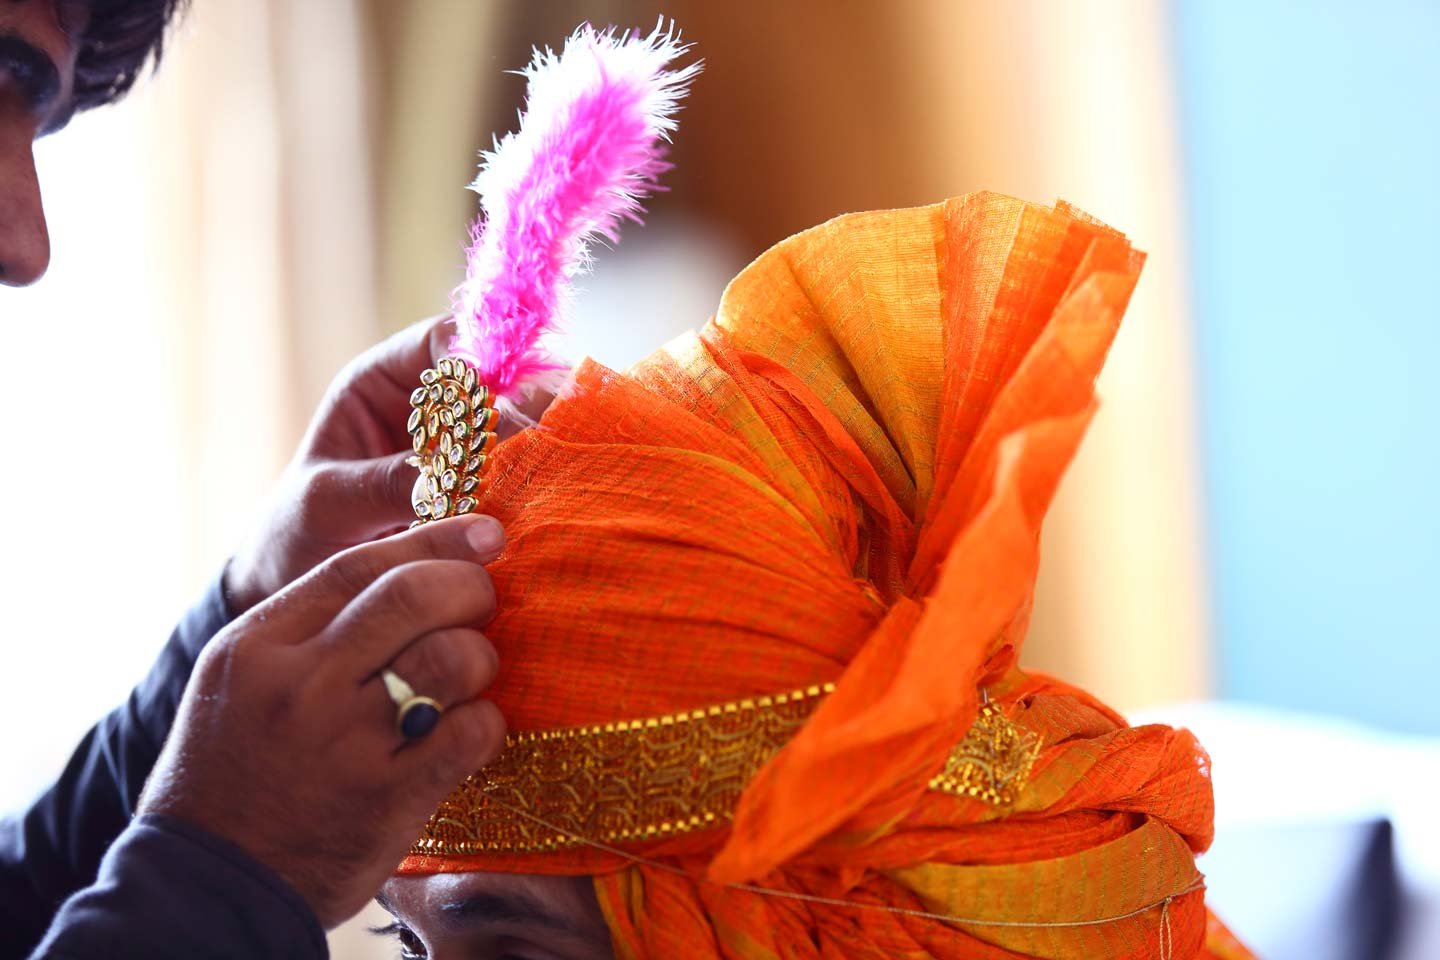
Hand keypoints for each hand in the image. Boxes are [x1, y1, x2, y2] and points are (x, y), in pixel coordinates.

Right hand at [141, 515, 507, 928]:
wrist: (210, 882)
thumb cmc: (232, 768)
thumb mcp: (239, 678)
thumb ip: (309, 623)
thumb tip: (410, 564)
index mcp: (259, 646)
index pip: (360, 566)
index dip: (434, 539)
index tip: (484, 531)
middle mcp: (301, 686)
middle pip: (414, 596)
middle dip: (470, 585)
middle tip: (485, 596)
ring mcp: (345, 744)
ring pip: (451, 658)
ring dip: (481, 655)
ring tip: (472, 671)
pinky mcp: (388, 800)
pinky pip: (472, 733)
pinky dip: (488, 722)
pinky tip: (473, 727)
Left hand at [223, 317, 548, 615]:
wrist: (300, 583)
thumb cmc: (296, 533)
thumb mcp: (327, 504)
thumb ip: (384, 483)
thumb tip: (453, 477)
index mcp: (381, 381)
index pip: (442, 341)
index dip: (479, 358)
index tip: (499, 400)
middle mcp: (431, 404)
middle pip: (499, 377)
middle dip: (527, 401)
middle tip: (545, 436)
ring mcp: (466, 447)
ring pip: (523, 423)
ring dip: (540, 444)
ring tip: (552, 473)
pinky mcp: (488, 489)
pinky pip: (525, 471)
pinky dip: (540, 482)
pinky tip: (551, 500)